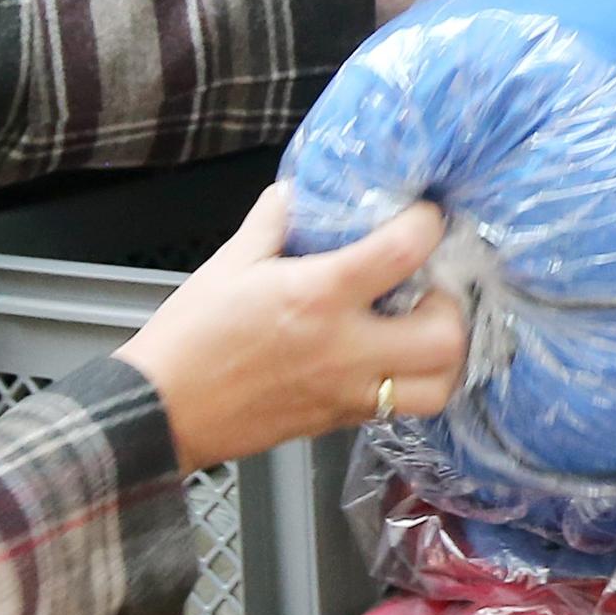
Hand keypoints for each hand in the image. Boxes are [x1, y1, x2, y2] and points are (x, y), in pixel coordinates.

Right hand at [117, 181, 468, 471]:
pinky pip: (403, 409)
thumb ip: (274, 221)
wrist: (162, 410)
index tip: (424, 216)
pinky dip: (415, 383)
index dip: (427, 224)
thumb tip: (298, 193)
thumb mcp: (230, 262)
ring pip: (438, 387)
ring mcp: (347, 392)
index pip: (402, 252)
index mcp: (317, 297)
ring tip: (425, 331)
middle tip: (432, 287)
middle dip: (453, 305)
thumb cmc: (190, 337)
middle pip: (445, 336)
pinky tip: (394, 359)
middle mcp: (343, 350)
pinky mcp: (341, 421)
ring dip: (445, 357)